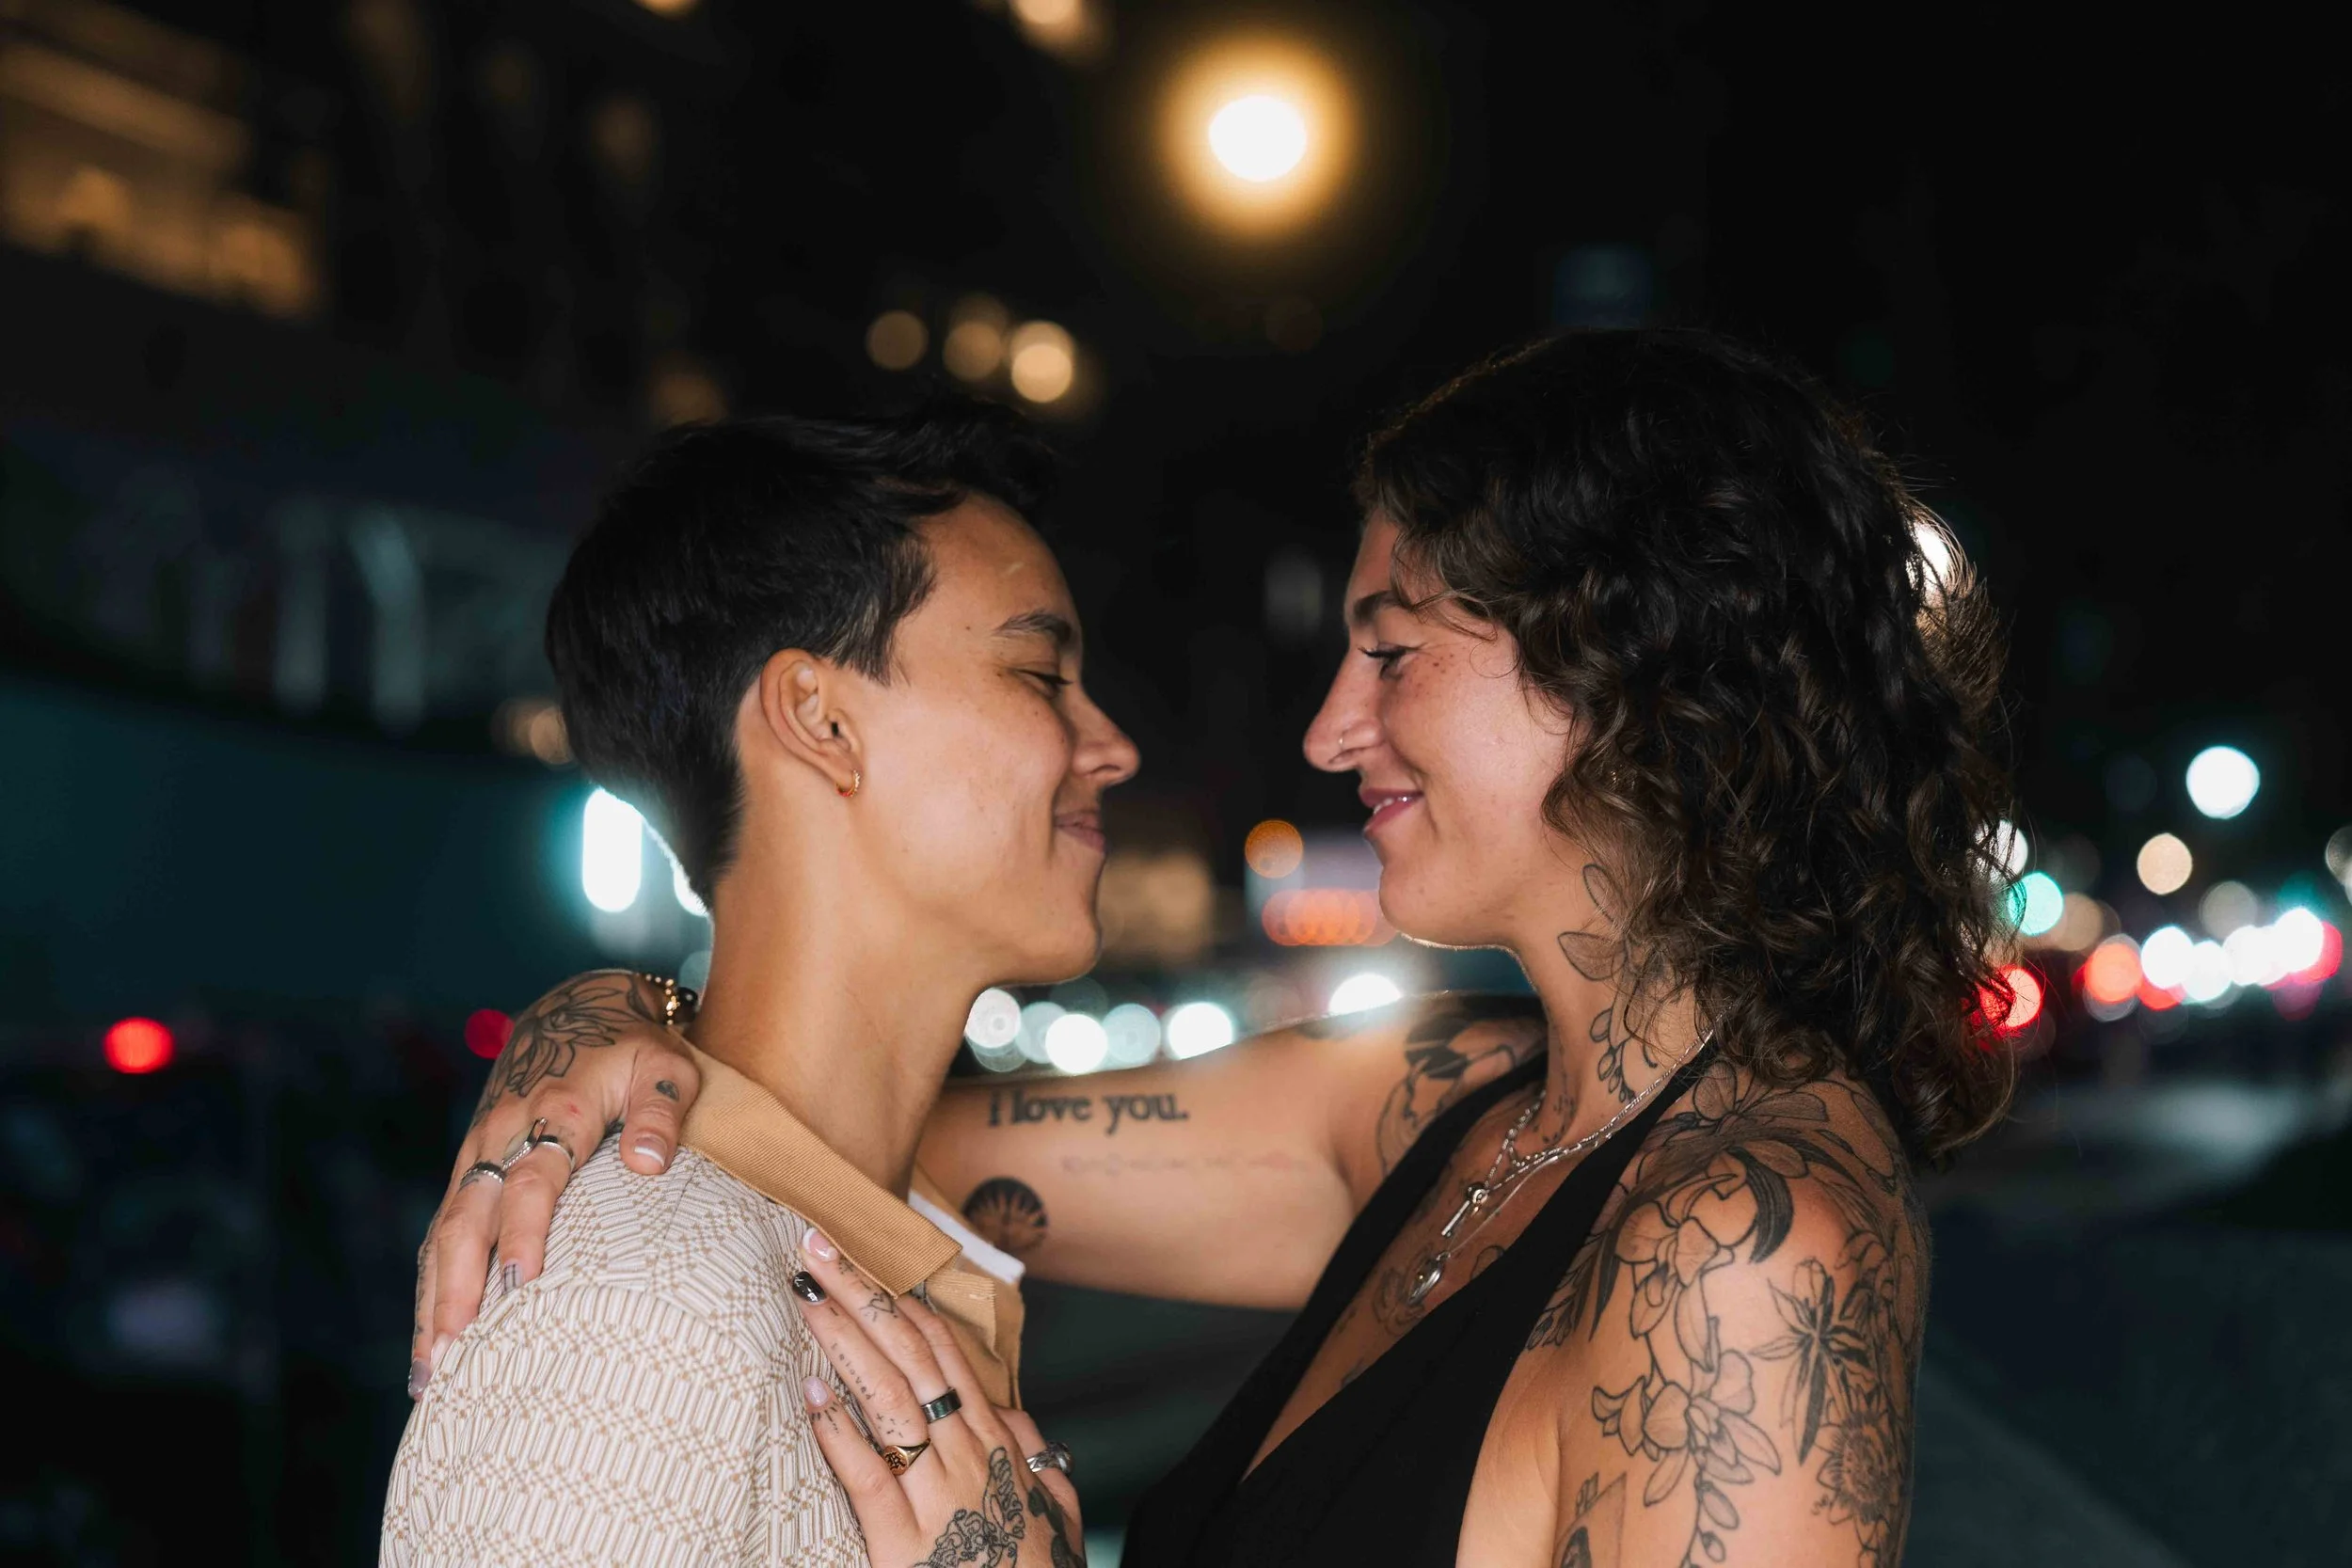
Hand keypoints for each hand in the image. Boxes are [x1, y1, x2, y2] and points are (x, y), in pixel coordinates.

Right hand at [408, 970, 701, 1395]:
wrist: (575, 1008)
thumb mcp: (664, 1063)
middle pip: (470, 1216)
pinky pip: (442, 1231)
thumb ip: (661, 1110)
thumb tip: (649, 1160)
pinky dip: (431, 1286)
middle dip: (458, 1285)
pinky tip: (430, 1343)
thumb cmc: (631, 1047)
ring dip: (434, 1299)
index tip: (520, 1287)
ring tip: (431, 1372)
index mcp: (555, 1110)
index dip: (524, 1232)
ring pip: (445, 1231)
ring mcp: (477, 1152)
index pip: (533, 1181)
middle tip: (457, 1352)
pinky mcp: (469, 1167)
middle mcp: (502, 1134)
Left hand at [793, 1230, 1083, 1566]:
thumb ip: (1033, 1454)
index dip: (899, 1296)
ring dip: (843, 1338)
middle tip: (817, 1245)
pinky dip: (838, 1432)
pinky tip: (811, 1393)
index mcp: (995, 1438)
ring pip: (887, 1396)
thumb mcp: (1054, 1503)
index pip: (942, 1347)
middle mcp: (967, 1451)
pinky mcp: (905, 1543)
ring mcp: (939, 1493)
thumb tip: (1012, 1413)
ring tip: (805, 1293)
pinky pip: (869, 1475)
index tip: (862, 1256)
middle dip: (862, 1292)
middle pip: (909, 1352)